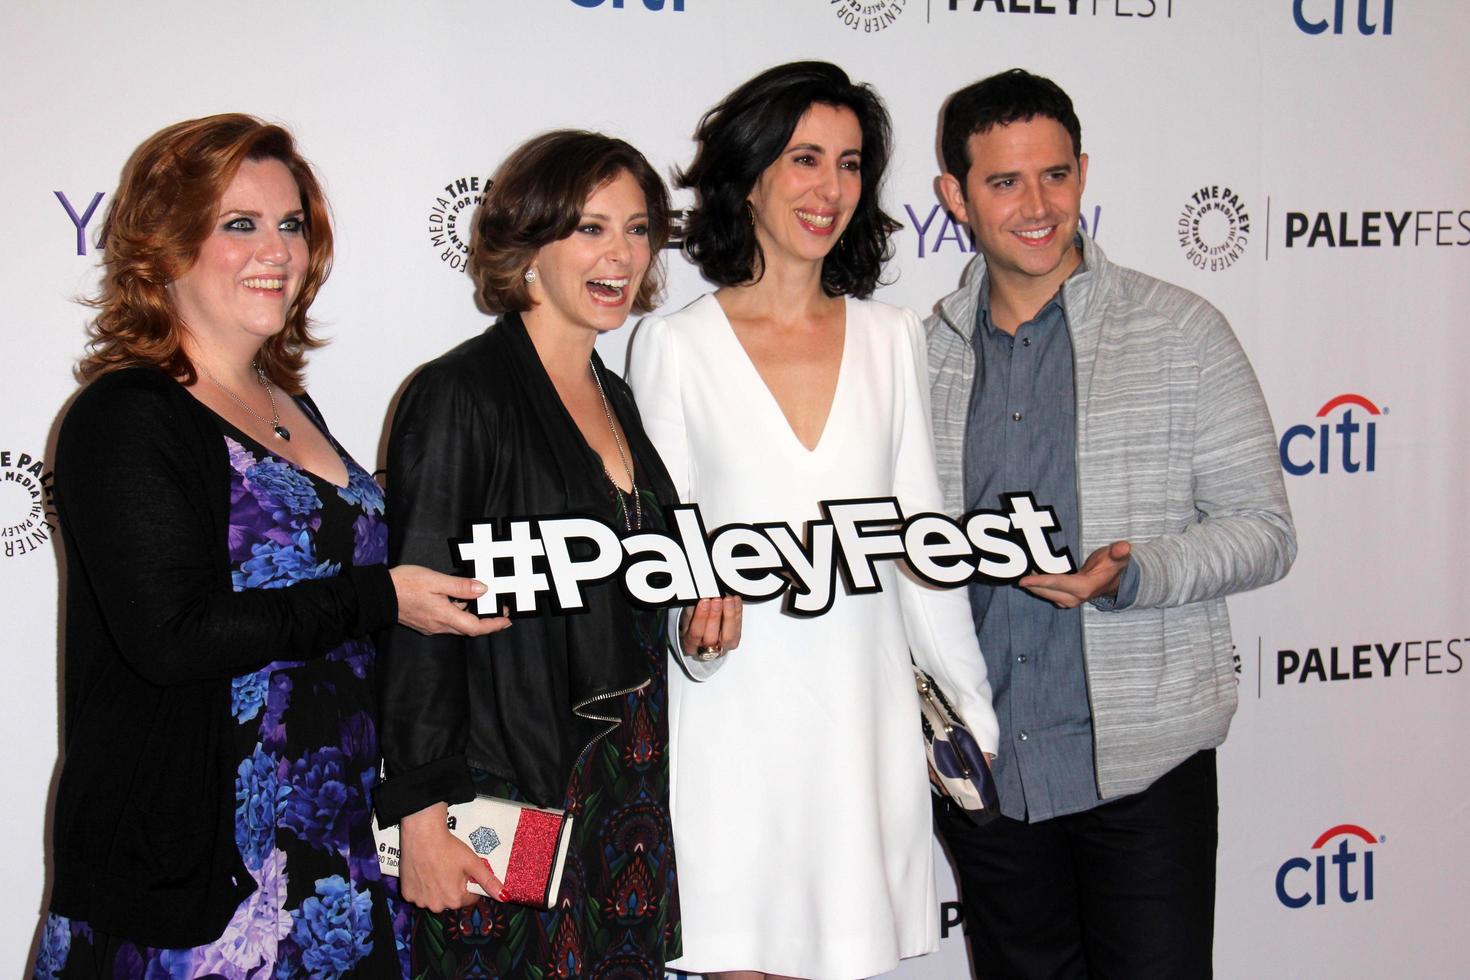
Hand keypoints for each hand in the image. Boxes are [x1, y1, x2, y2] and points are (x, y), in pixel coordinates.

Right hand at [390, 565, 511, 636]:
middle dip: (486, 621)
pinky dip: (457, 614)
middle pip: (469, 629)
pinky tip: (458, 601)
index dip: (494, 625)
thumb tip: (482, 590)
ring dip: (471, 617)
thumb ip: (460, 586)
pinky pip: (446, 622)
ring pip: (457, 625)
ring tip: (481, 601)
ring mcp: (431, 626)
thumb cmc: (405, 584)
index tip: (506, 620)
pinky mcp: (424, 623)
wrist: (378, 594)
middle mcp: (439, 626)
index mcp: (444, 616)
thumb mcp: (436, 580)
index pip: (476, 627)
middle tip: (500, 610)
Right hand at [397, 803, 502, 910]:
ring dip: (436, 888)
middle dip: (452, 888)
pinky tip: (424, 871)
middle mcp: (436, 906)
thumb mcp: (473, 863)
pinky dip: (422, 887)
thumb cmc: (449, 848)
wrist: (422, 835)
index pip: (469, 899)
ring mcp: (420, 901)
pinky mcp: (407, 894)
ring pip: (434, 898)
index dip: (469, 885)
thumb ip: (489, 882)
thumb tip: (505, 897)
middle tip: (449, 868)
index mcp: (454, 900)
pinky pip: (419, 895)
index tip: (464, 872)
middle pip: (450, 900)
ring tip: (436, 868)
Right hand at [678, 596, 742, 657]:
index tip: (704, 601)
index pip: (695, 633)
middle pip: (711, 637)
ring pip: (728, 636)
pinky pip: (738, 629)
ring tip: (728, 600)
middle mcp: (706, 650)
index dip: (700, 617)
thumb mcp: (688, 616)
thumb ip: (692, 610)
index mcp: (690, 645)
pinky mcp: (734, 642)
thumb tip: (699, 599)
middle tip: (716, 600)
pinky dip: (738, 613)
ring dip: (729, 615)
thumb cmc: (695, 624)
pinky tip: (735, 602)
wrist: (705, 630)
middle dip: (714, 616)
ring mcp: (722, 648)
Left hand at [1018, 540, 1130, 608]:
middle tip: (1012, 570)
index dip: (1040, 581)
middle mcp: (1074, 598)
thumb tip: (1124, 547)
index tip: (1022, 580)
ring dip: (1032, 584)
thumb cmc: (1112, 565)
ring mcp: (1068, 601)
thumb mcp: (1117, 557)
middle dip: (1030, 582)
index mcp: (1084, 588)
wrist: (1114, 581)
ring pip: (1044, 593)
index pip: (1058, 584)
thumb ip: (1119, 552)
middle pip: (1046, 590)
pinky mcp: (1063, 599)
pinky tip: (1028, 576)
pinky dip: (1037, 585)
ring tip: (1017, 571)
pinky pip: (1046, 592)